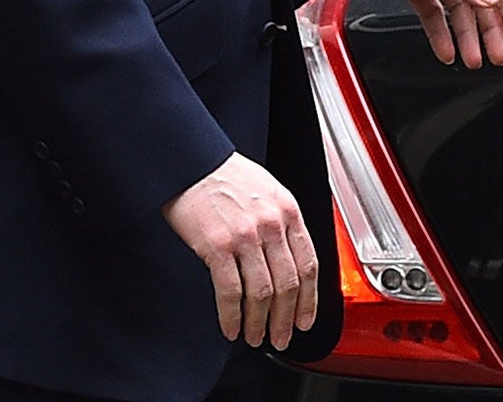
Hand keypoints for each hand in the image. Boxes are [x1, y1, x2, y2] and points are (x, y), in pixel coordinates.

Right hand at [162, 152, 317, 349]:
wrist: (193, 163)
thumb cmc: (228, 176)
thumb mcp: (269, 191)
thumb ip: (282, 223)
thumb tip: (289, 260)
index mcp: (289, 211)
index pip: (309, 264)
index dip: (309, 299)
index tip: (305, 319)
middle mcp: (271, 225)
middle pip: (288, 284)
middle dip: (286, 319)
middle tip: (282, 338)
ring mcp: (245, 236)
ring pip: (261, 293)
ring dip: (259, 323)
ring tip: (256, 337)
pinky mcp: (217, 246)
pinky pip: (230, 292)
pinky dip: (231, 316)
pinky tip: (231, 328)